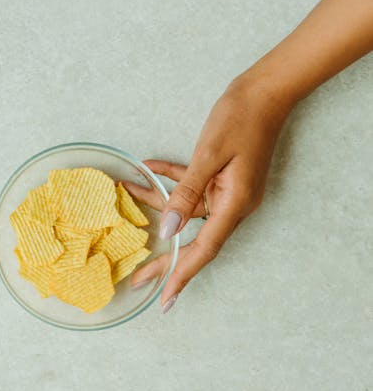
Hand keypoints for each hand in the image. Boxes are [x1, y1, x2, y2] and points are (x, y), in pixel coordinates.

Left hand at [124, 77, 294, 312]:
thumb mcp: (208, 156)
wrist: (265, 90)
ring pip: (186, 209)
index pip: (203, 250)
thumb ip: (185, 193)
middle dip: (164, 258)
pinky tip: (146, 168)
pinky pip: (192, 187)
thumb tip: (167, 230)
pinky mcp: (223, 177)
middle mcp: (233, 204)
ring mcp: (229, 191)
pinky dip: (170, 180)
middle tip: (137, 280)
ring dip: (156, 201)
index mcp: (234, 205)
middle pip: (193, 239)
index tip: (165, 300)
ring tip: (125, 194)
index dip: (182, 275)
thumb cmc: (239, 119)